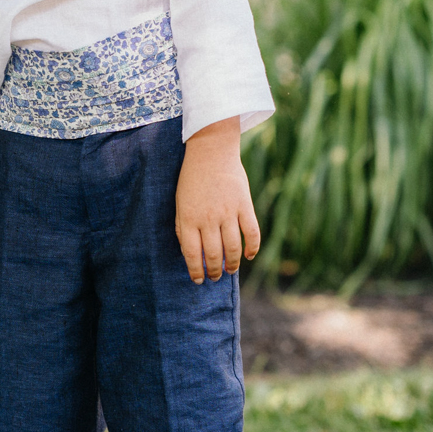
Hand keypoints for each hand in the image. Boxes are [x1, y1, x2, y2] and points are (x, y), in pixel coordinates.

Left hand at [175, 115, 260, 283]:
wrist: (211, 151)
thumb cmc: (192, 178)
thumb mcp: (179, 202)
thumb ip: (182, 226)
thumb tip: (189, 251)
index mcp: (188, 218)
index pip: (192, 253)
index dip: (195, 270)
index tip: (198, 280)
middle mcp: (208, 218)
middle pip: (213, 254)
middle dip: (214, 271)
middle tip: (215, 277)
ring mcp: (228, 212)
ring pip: (233, 248)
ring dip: (233, 264)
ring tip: (231, 270)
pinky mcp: (244, 205)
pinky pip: (252, 233)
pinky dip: (253, 248)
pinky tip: (250, 256)